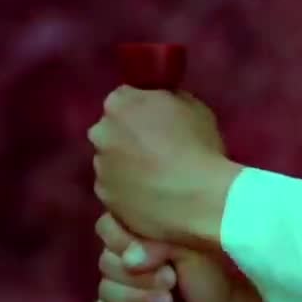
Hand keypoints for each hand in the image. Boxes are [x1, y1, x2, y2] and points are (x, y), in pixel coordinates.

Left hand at [88, 87, 240, 248]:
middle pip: (111, 132)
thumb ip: (167, 101)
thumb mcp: (194, 107)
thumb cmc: (201, 147)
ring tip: (158, 182)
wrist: (201, 200)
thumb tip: (160, 109)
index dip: (144, 111)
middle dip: (128, 139)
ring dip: (127, 169)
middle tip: (158, 152)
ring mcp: (100, 171)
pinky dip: (129, 196)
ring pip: (111, 165)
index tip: (161, 123)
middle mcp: (101, 134)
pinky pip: (116, 194)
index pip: (124, 99)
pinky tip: (153, 201)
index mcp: (119, 103)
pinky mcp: (107, 202)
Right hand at [94, 211, 277, 301]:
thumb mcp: (191, 247)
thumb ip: (160, 243)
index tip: (159, 257)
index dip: (124, 242)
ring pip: (105, 286)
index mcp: (146, 227)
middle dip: (137, 276)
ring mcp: (129, 280)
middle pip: (105, 261)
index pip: (107, 227)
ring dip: (133, 297)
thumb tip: (130, 259)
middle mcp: (132, 250)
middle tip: (170, 281)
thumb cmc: (217, 269)